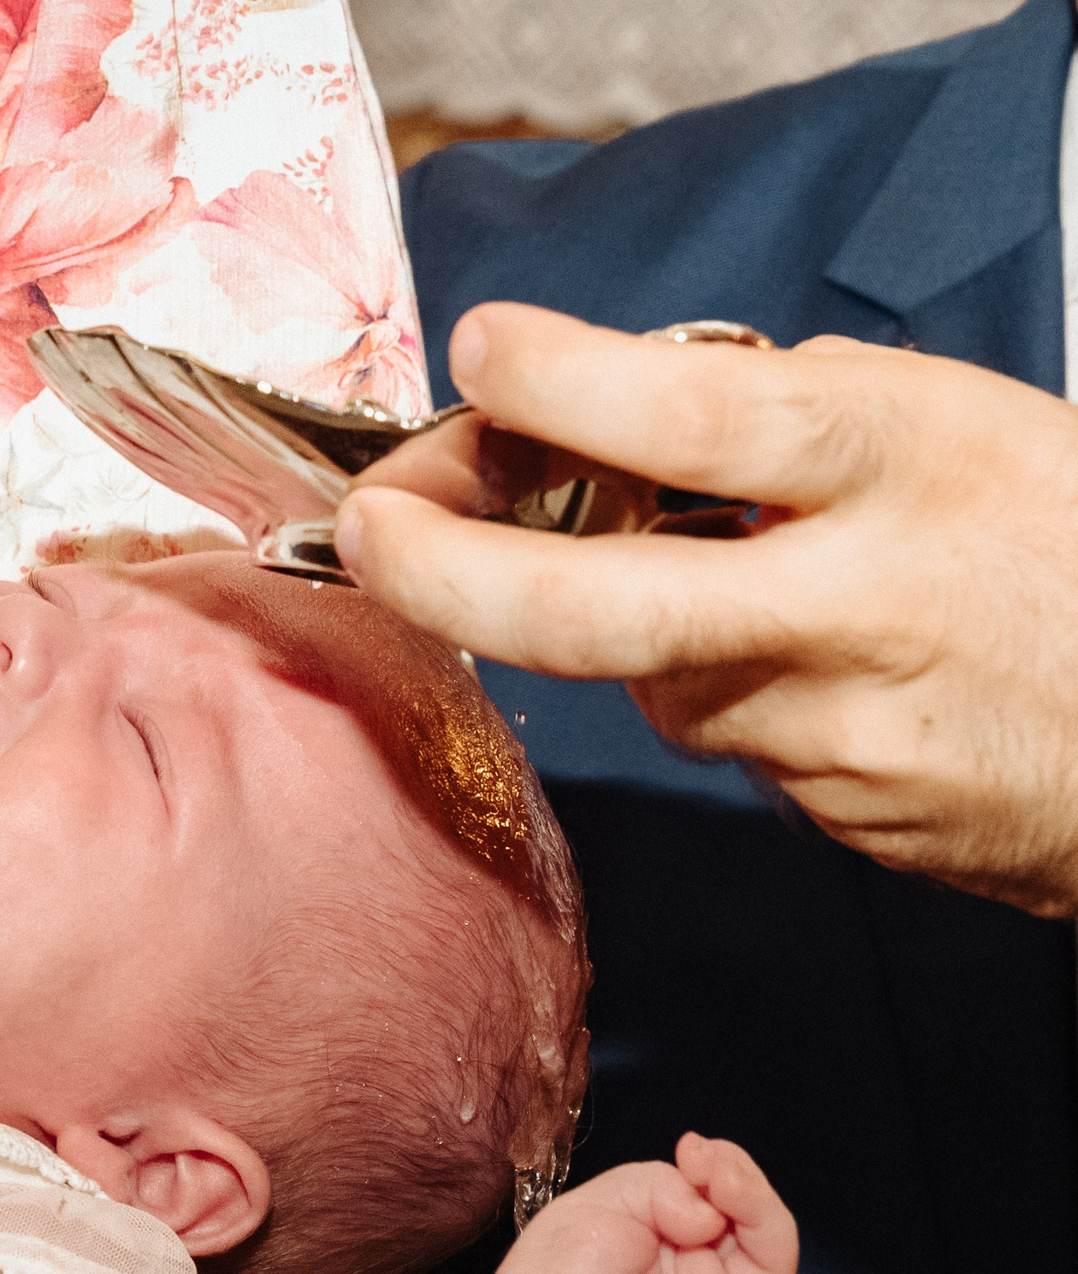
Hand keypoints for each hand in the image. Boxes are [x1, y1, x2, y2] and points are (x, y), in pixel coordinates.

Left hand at [340, 302, 1077, 914]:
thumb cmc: (1059, 546)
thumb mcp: (952, 425)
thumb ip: (784, 423)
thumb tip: (605, 424)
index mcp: (908, 467)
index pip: (712, 419)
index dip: (577, 387)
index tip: (486, 354)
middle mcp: (861, 608)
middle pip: (603, 611)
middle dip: (449, 575)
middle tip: (371, 531)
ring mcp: (839, 731)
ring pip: (649, 678)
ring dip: (627, 624)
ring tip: (705, 572)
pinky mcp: (832, 811)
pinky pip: (719, 736)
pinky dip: (713, 686)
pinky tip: (790, 661)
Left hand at [486, 1133, 883, 1273]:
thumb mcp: (611, 1198)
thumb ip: (669, 1187)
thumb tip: (712, 1213)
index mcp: (673, 1248)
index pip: (725, 1201)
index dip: (723, 1168)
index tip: (693, 1149)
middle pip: (758, 1229)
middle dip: (743, 1185)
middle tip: (707, 1162)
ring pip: (774, 1267)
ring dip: (760, 1216)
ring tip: (725, 1186)